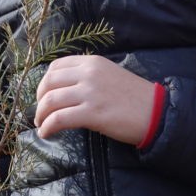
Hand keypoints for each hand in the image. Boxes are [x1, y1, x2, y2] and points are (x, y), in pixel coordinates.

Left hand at [34, 55, 156, 143]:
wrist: (156, 112)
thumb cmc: (134, 97)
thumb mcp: (110, 75)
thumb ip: (88, 76)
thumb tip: (63, 89)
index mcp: (93, 62)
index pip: (56, 66)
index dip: (44, 83)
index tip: (44, 96)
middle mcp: (89, 74)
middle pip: (48, 83)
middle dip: (39, 99)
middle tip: (40, 113)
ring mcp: (90, 93)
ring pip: (50, 101)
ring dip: (40, 116)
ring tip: (42, 125)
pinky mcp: (92, 113)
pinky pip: (59, 119)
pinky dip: (47, 127)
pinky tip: (46, 133)